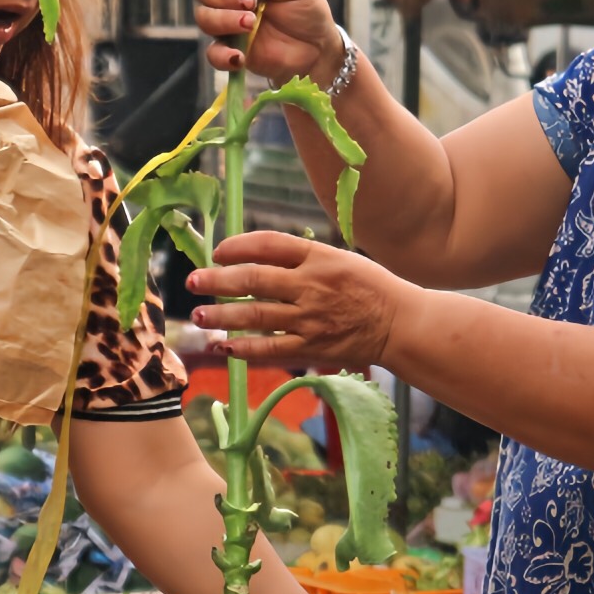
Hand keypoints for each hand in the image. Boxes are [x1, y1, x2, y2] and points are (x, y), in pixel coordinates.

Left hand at [186, 231, 407, 367]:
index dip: (238, 246)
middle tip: (193, 282)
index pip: (269, 245)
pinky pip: (270, 349)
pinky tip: (224, 345)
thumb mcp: (338, 258)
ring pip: (256, 316)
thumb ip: (299, 257)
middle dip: (218, 280)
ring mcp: (310, 319)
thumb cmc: (368, 286)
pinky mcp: (312, 348)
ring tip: (199, 316)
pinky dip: (244, 348)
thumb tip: (250, 257)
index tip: (218, 252)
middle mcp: (312, 286)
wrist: (400, 324)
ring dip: (222, 316)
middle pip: (254, 279)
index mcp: (319, 257)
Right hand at [191, 0, 342, 83]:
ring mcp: (225, 24)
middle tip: (252, 2)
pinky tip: (239, 56)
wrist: (317, 48)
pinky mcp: (229, 50)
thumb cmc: (306, 9)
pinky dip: (222, 55)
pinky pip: (212, 53)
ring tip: (250, 24)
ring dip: (224, 20)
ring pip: (203, 18)